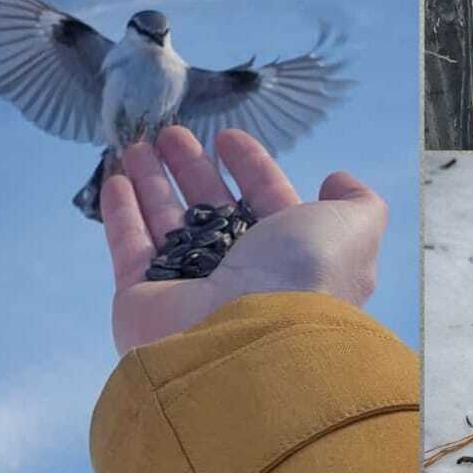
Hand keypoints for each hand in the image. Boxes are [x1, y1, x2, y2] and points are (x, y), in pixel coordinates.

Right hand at [100, 126, 387, 355]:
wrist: (249, 340)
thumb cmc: (306, 276)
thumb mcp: (353, 229)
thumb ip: (358, 203)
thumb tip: (337, 180)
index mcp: (292, 257)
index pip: (268, 201)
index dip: (251, 167)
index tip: (228, 137)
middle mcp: (242, 274)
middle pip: (212, 209)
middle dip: (192, 169)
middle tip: (170, 133)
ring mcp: (190, 288)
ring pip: (167, 223)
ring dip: (152, 182)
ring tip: (136, 142)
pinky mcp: (142, 300)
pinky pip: (130, 247)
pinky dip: (122, 212)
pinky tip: (115, 177)